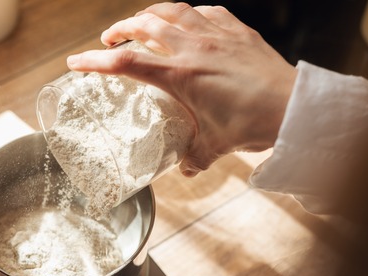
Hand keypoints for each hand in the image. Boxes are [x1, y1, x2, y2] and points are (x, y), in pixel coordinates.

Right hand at [66, 2, 296, 176]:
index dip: (94, 60)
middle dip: (120, 28)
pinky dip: (189, 13)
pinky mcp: (238, 30)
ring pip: (172, 9)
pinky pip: (206, 11)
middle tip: (110, 39)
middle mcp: (193, 47)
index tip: (75, 62)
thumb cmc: (252, 125)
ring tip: (141, 20)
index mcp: (180, 74)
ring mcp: (216, 34)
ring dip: (150, 12)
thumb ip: (194, 156)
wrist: (292, 107)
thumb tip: (185, 169)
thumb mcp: (215, 146)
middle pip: (143, 23)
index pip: (125, 62)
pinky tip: (188, 20)